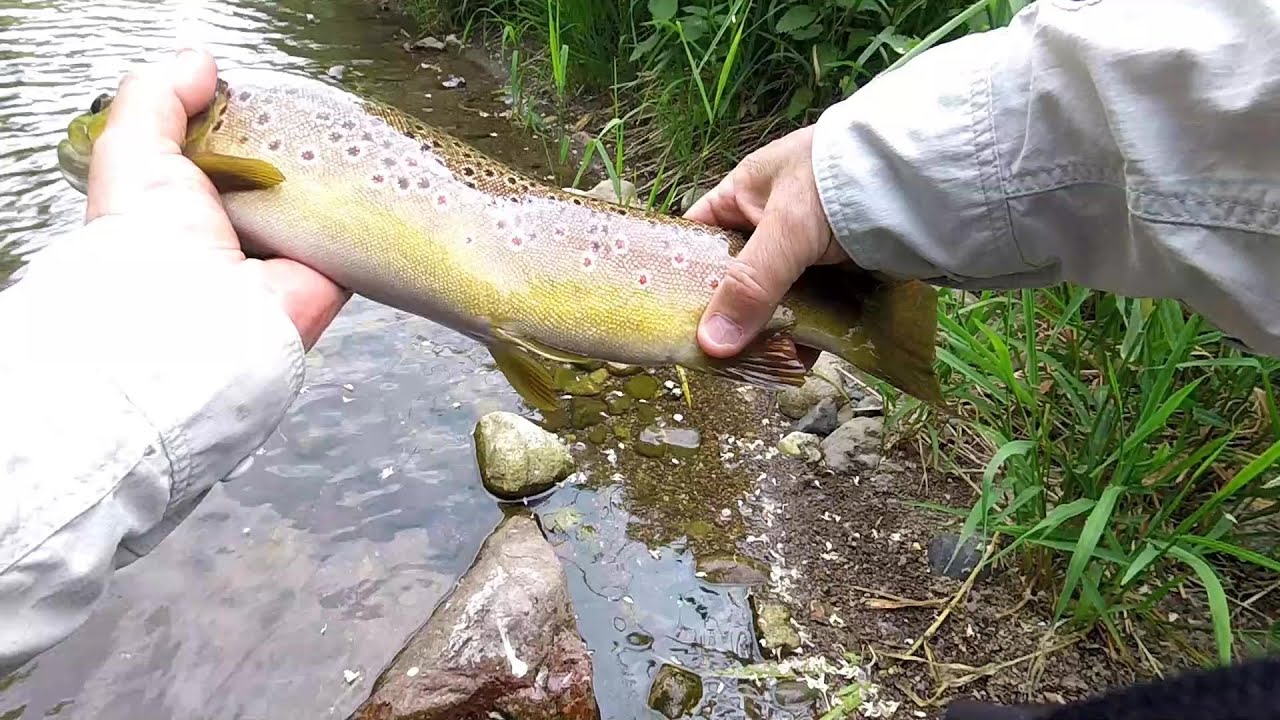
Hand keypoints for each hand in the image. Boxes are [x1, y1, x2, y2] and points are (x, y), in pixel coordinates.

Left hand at [87, 48, 347, 348]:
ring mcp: (282, 250)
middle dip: (284, 144)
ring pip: (314, 197)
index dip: (232, 121)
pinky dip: (360, 206)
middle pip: (272, 170)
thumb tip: (199, 62)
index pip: (218, 151)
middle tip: (294, 120)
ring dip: (324, 173)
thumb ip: (158, 97)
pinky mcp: (327, 269)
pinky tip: (363, 176)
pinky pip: (352, 229)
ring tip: (332, 141)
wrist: (200, 316)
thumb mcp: (133, 150)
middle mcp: (234, 229)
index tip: (245, 100)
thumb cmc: (152, 244)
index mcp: (183, 204)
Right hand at [685, 125, 847, 360]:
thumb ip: (749, 285)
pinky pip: (808, 313)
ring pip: (772, 302)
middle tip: (715, 356)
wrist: (924, 181)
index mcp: (743, 196)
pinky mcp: (836, 277)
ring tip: (758, 365)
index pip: (697, 239)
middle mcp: (769, 225)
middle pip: (734, 280)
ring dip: (768, 332)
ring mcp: (804, 253)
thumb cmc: (840, 182)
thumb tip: (711, 345)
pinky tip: (798, 359)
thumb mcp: (786, 229)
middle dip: (729, 317)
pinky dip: (803, 336)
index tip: (671, 318)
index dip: (681, 275)